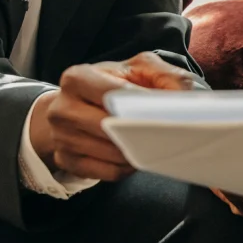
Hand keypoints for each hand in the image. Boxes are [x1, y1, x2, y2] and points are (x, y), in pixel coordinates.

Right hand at [29, 52, 200, 181]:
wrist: (74, 107)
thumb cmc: (112, 85)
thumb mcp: (139, 69)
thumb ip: (164, 75)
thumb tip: (181, 99)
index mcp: (77, 78)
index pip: (114, 95)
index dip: (142, 105)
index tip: (166, 111)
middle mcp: (62, 108)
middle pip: (110, 128)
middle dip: (141, 131)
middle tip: (166, 131)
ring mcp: (61, 138)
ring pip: (111, 153)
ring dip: (137, 151)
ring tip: (150, 141)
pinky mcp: (67, 161)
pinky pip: (108, 172)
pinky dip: (127, 167)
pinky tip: (134, 154)